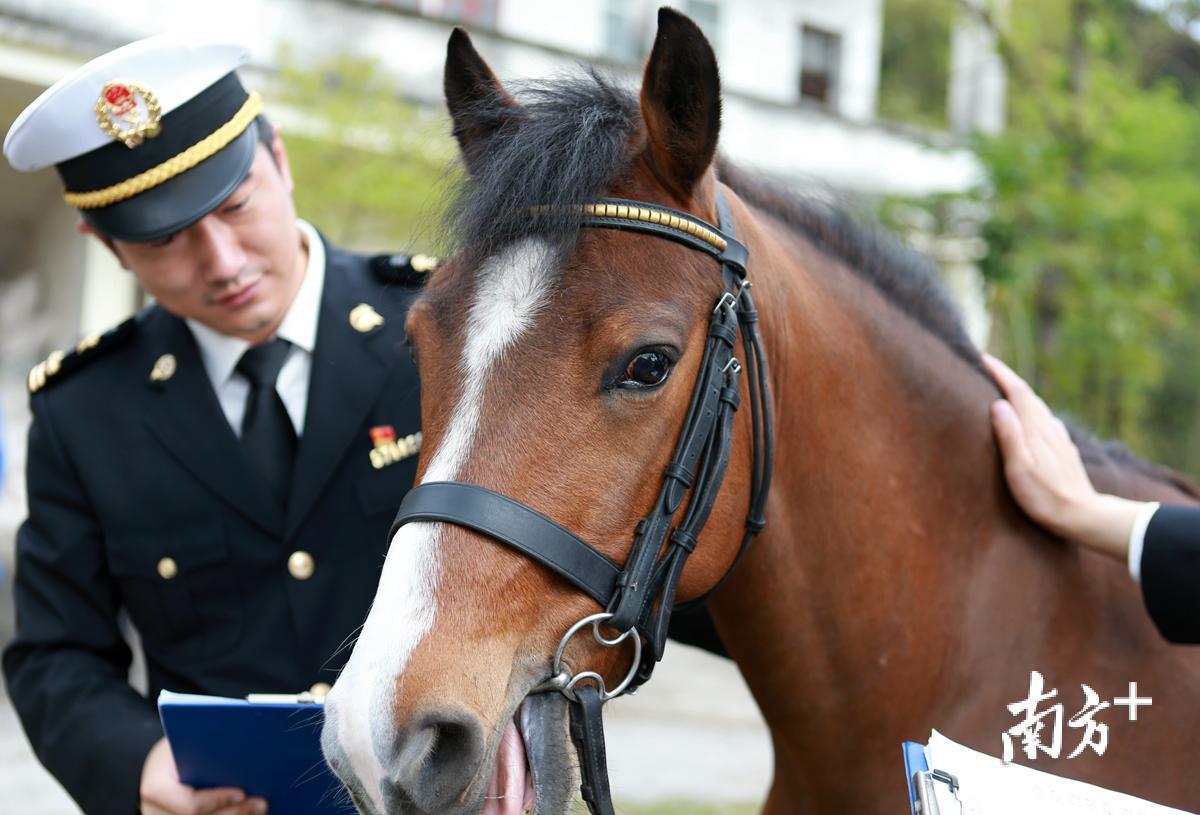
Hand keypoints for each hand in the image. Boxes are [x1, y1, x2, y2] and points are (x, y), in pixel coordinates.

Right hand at [140, 737, 267, 814]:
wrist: (159, 767)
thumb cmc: (175, 750)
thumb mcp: (183, 743)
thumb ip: (206, 749)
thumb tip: (245, 747)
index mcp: (155, 789)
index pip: (191, 805)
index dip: (218, 801)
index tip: (242, 793)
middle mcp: (156, 813)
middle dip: (234, 813)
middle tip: (261, 803)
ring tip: (258, 808)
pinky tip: (248, 812)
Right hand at [984, 353, 1144, 561]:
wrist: (1083, 516)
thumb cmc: (1045, 498)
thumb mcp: (1020, 470)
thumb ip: (1010, 436)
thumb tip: (998, 404)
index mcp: (1036, 429)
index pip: (1017, 391)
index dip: (1000, 373)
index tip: (982, 358)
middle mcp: (1049, 427)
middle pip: (1027, 394)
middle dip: (1006, 378)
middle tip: (985, 368)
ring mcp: (1058, 437)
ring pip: (1036, 405)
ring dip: (1018, 393)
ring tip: (1001, 389)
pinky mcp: (1062, 448)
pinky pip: (1043, 418)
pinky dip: (1029, 409)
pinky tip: (1026, 418)